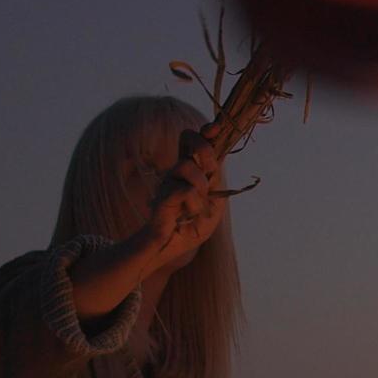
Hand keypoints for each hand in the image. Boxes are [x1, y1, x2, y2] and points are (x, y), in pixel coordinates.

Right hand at [144, 128, 223, 267]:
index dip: (206, 132)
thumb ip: (217, 185)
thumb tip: (215, 165)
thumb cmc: (190, 228)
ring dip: (201, 188)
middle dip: (206, 150)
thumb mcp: (213, 206)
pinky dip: (193, 204)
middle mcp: (177, 172)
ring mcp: (167, 183)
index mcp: (191, 172)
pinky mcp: (161, 197)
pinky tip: (186, 215)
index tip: (215, 127)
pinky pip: (185, 190)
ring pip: (188, 167)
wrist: (168, 250)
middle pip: (191, 142)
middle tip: (210, 171)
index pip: (195, 143)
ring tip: (196, 208)